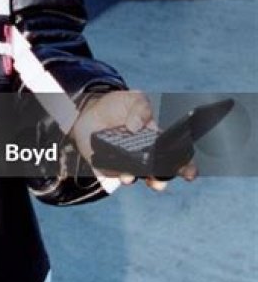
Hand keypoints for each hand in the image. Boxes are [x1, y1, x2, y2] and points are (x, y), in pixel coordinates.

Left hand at [69, 89, 198, 191]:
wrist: (90, 109)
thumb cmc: (119, 106)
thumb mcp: (135, 99)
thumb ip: (142, 108)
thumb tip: (136, 126)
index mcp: (156, 142)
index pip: (175, 158)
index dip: (185, 167)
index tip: (190, 173)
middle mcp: (143, 157)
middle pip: (156, 175)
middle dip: (160, 182)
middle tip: (158, 181)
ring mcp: (124, 163)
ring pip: (132, 178)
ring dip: (131, 178)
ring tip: (128, 176)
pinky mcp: (105, 166)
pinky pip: (107, 174)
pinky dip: (108, 173)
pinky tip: (108, 167)